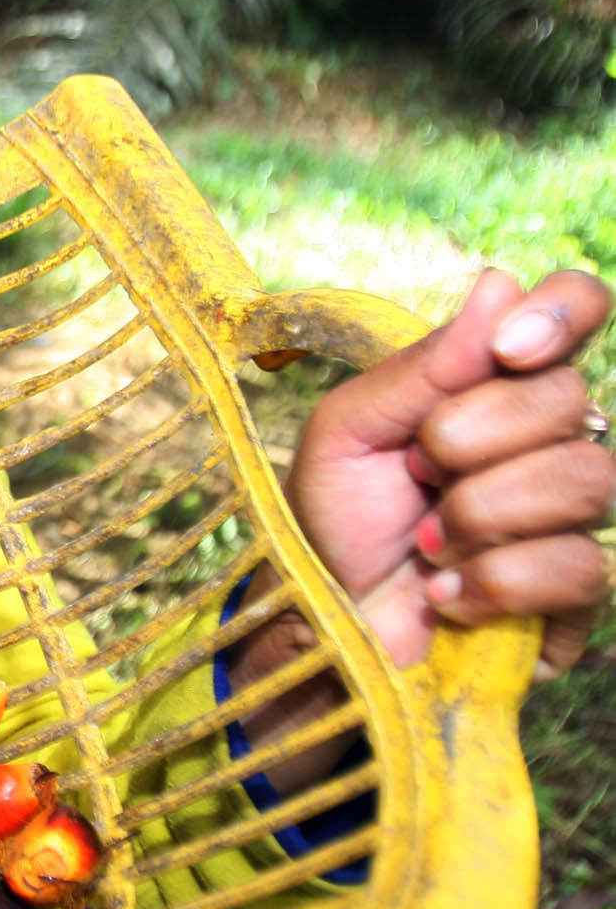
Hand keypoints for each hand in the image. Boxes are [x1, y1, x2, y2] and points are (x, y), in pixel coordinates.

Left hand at [232, 270, 611, 786]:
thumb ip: (423, 369)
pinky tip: (447, 594)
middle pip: (572, 400)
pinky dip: (494, 581)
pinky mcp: (578, 595)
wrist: (321, 625)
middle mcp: (547, 441)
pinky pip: (579, 566)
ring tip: (425, 543)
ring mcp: (571, 517)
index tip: (509, 348)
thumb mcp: (348, 434)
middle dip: (474, 438)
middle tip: (418, 472)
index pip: (576, 312)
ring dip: (481, 513)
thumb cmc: (331, 524)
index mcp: (493, 385)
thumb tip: (501, 283)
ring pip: (588, 480)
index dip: (561, 315)